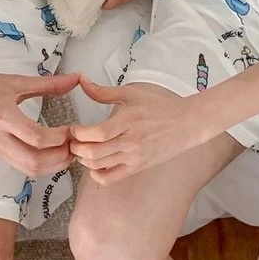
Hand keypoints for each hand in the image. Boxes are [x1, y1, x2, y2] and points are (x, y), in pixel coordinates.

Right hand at [0, 67, 79, 175]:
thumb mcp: (12, 81)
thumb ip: (47, 84)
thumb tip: (76, 79)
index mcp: (2, 116)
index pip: (36, 138)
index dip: (59, 138)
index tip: (72, 129)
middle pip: (34, 162)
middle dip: (60, 158)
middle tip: (74, 145)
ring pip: (28, 169)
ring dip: (52, 165)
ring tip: (65, 151)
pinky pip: (20, 167)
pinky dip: (39, 165)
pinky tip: (49, 153)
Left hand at [69, 76, 215, 183]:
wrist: (187, 124)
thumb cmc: (160, 106)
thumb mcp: (131, 94)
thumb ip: (103, 92)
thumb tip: (81, 81)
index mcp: (128, 121)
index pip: (96, 134)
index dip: (78, 134)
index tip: (72, 129)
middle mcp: (131, 142)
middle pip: (93, 153)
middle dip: (76, 148)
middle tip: (71, 140)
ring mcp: (134, 157)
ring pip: (99, 166)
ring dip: (83, 159)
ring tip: (80, 150)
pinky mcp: (138, 167)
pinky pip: (112, 178)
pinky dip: (97, 175)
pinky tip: (94, 165)